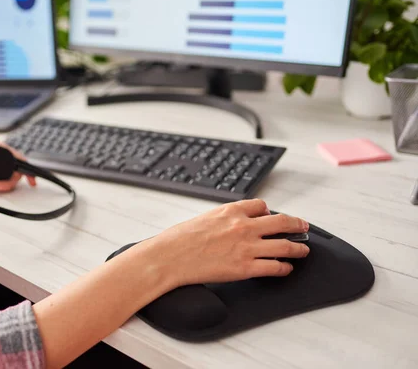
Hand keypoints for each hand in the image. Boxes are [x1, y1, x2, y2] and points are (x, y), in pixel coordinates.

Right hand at [149, 199, 309, 288]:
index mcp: (231, 211)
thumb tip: (231, 223)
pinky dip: (285, 267)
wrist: (170, 257)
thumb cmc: (179, 239)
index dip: (269, 211)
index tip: (273, 215)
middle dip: (296, 225)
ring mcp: (247, 247)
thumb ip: (222, 219)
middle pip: (281, 222)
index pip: (261, 206)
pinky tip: (286, 268)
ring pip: (285, 245)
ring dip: (298, 248)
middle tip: (303, 227)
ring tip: (303, 250)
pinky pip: (275, 267)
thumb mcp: (203, 218)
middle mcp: (243, 226)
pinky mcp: (246, 268)